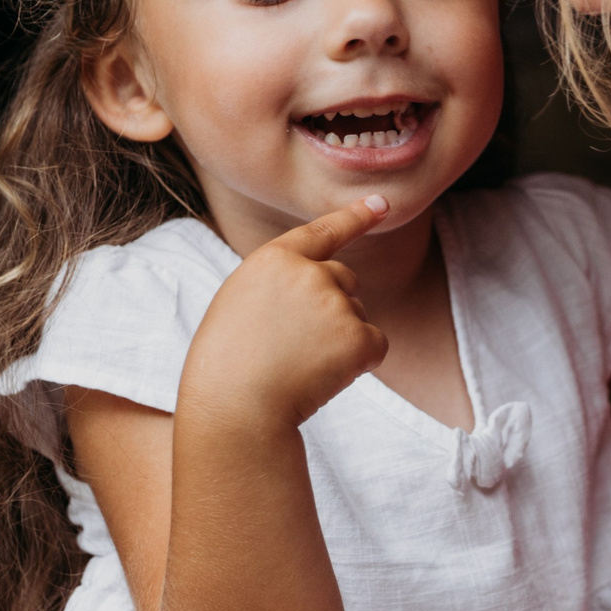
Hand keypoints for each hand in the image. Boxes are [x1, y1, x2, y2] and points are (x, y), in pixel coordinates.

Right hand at [180, 197, 390, 429]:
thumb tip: (330, 287)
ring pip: (356, 313)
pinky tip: (324, 375)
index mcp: (274, 258)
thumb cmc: (228, 364)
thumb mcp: (241, 302)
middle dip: (332, 305)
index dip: (355, 217)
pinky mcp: (357, 337)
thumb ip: (281, 283)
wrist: (235, 407)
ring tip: (298, 363)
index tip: (382, 203)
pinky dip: (359, 362)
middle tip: (293, 344)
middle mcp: (309, 272)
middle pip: (344, 278)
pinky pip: (375, 344)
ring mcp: (336, 303)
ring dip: (340, 336)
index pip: (322, 232)